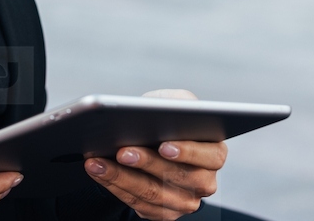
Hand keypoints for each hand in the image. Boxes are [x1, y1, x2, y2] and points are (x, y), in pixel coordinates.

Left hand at [83, 89, 226, 220]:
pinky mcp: (164, 213)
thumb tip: (159, 111)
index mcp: (214, 153)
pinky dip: (115, 186)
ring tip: (99, 162)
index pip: (210, 156)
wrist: (153, 138)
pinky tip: (99, 172)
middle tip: (121, 151)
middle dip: (146, 163)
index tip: (163, 145)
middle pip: (177, 177)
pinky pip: (139, 204)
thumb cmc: (167, 118)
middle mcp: (205, 182)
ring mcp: (185, 201)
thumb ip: (175, 104)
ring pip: (153, 194)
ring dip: (121, 177)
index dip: (187, 151)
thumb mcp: (176, 103)